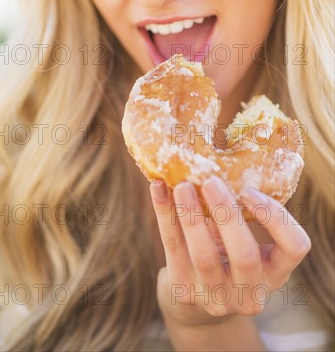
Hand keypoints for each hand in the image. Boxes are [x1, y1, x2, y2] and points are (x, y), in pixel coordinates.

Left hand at [150, 176, 310, 326]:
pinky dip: (164, 215)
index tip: (249, 191)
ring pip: (204, 257)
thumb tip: (219, 156)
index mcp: (275, 272)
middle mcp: (250, 291)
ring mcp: (217, 297)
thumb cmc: (226, 249)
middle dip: (227, 215)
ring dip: (191, 217)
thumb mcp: (243, 236)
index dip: (276, 218)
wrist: (196, 290)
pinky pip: (173, 249)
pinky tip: (158, 189)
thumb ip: (241, 209)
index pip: (295, 248)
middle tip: (211, 181)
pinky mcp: (184, 291)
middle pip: (245, 256)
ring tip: (182, 185)